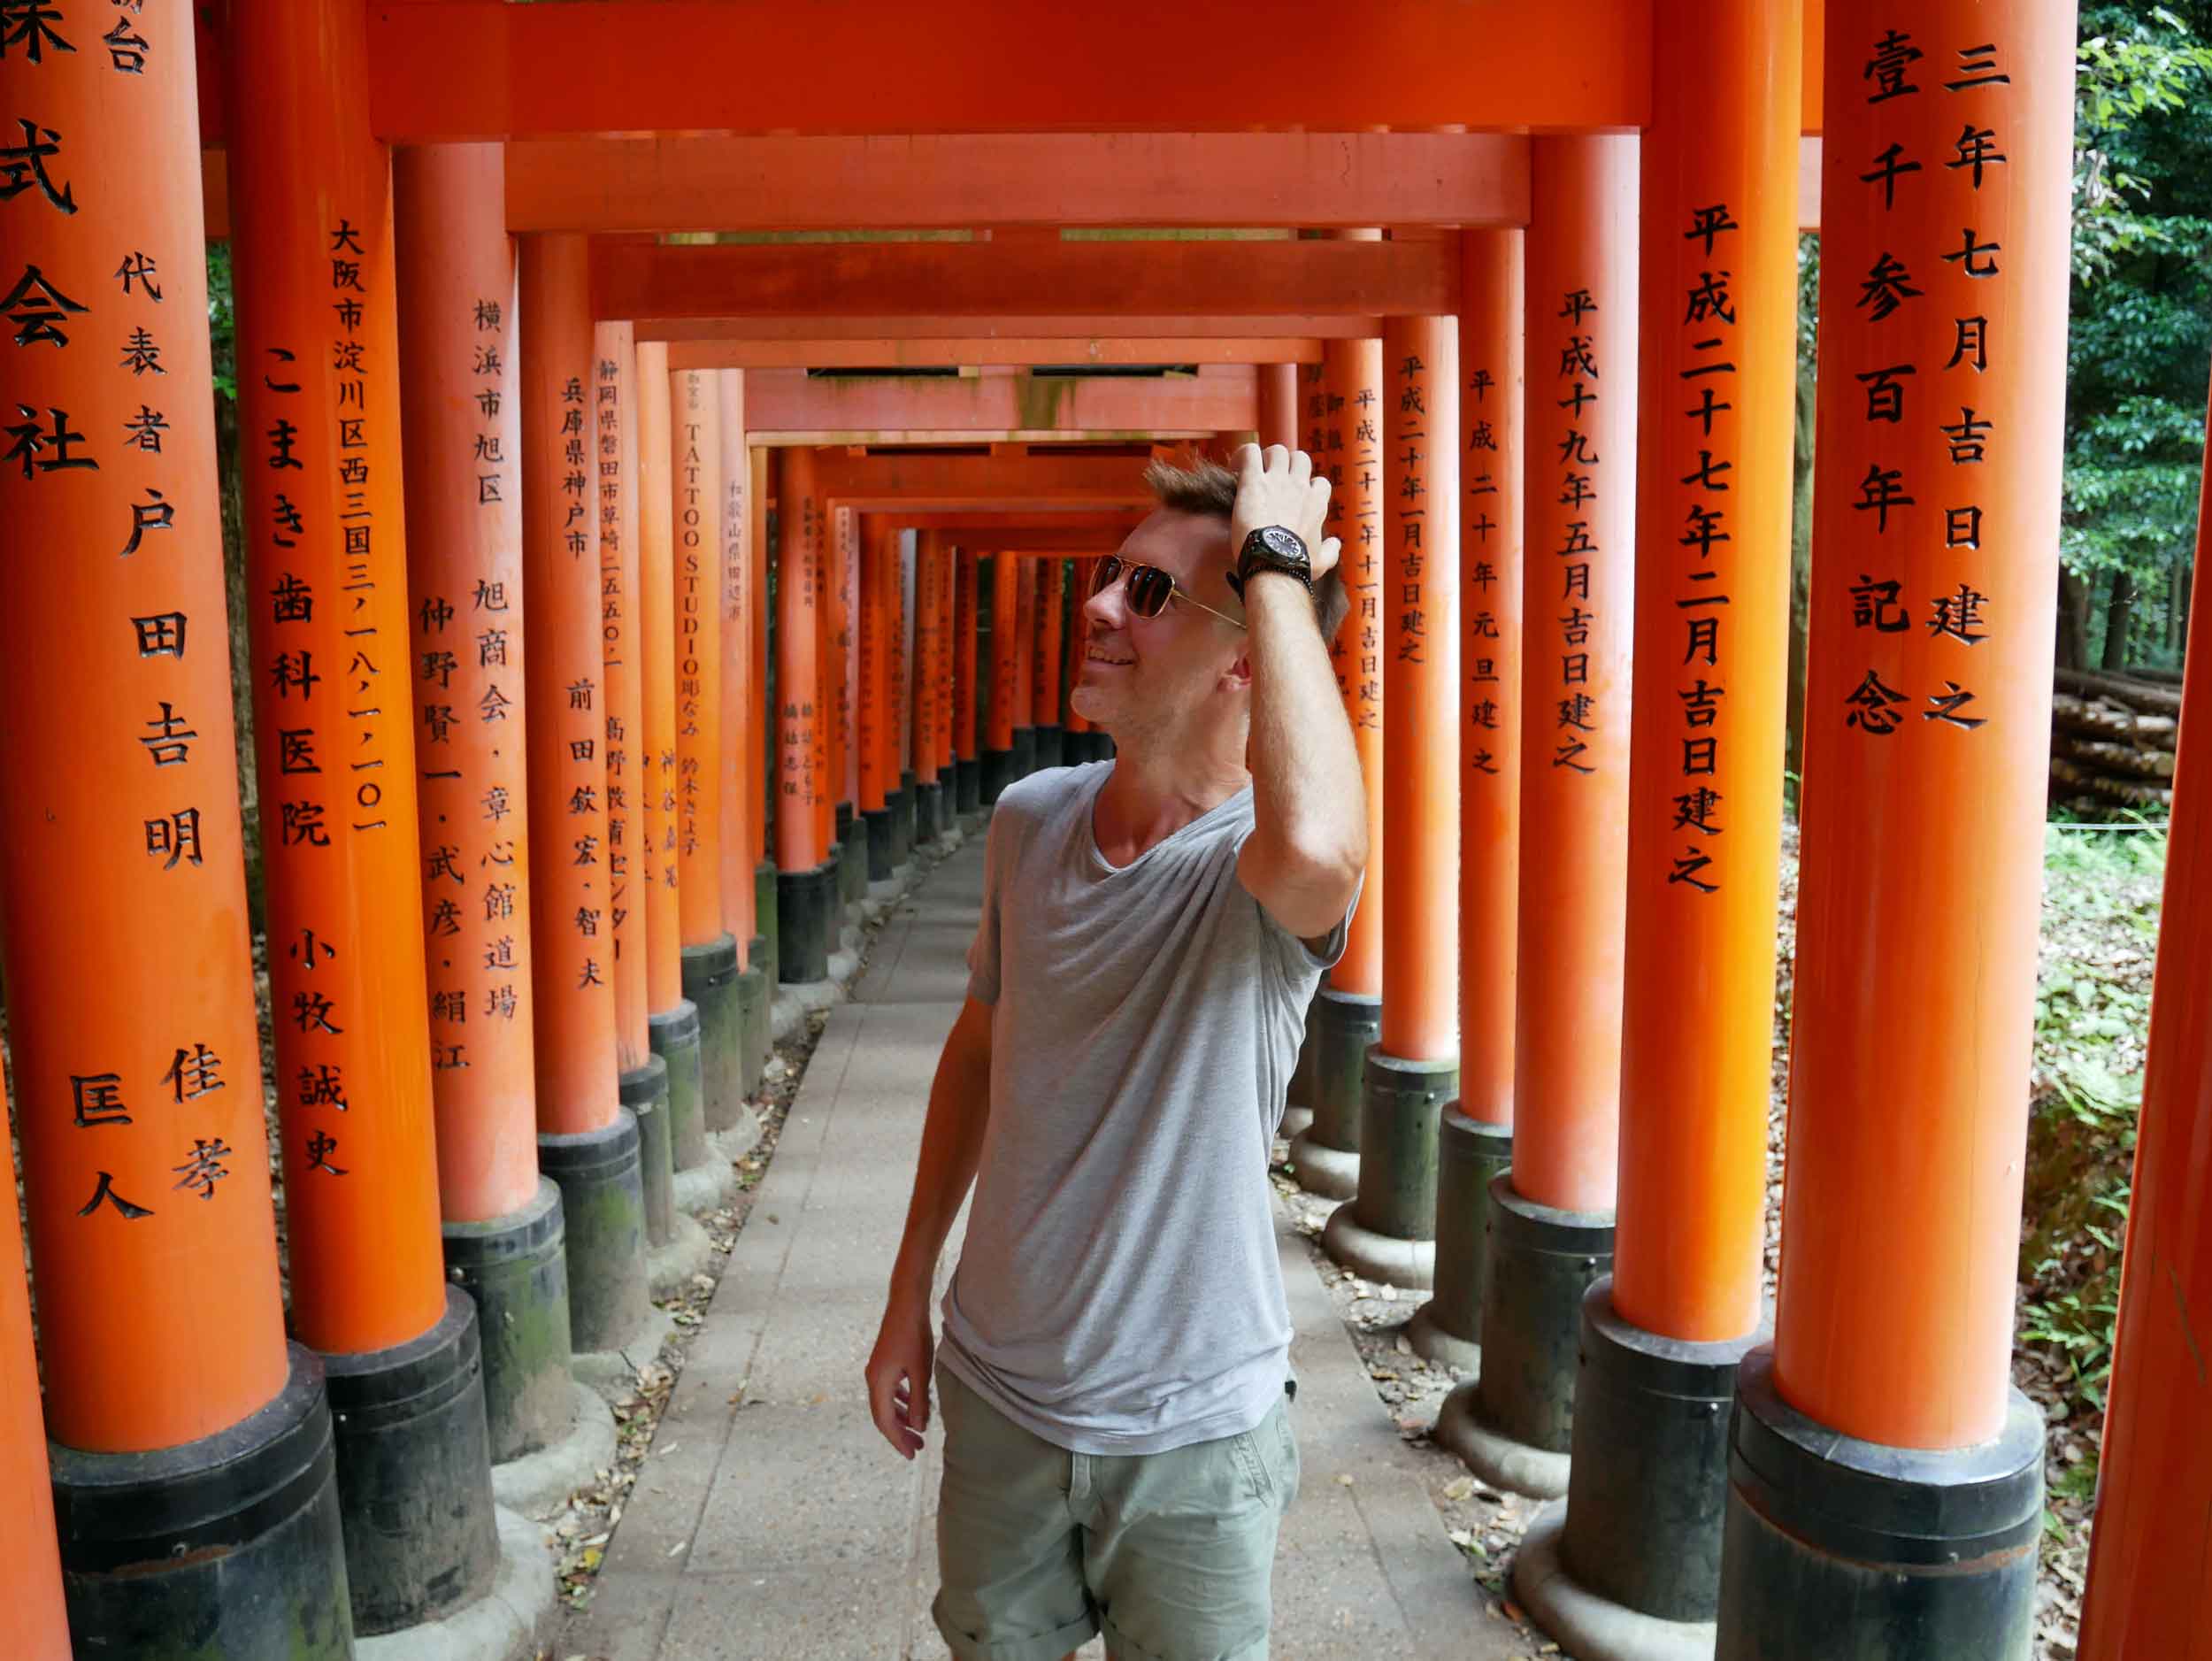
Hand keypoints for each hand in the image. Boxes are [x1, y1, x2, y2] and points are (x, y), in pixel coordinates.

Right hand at [864, 1291, 933, 1459]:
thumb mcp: (921, 1371)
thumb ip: (919, 1401)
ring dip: (902, 1418)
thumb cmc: (914, 1336)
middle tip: (917, 1449)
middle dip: (900, 1433)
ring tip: (918, 1431)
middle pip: (884, 1415)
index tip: (911, 1455)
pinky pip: (889, 1391)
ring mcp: (877, 1371)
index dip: (898, 1440)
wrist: (906, 1305)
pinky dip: (900, 1402)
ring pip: (887, 1404)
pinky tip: (913, 1406)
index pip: (885, 1421)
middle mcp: (873, 1379)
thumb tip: (919, 1427)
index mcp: (878, 1383)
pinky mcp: (884, 1364)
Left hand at [1231, 444, 1335, 581]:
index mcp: (1316, 503)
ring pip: (1277, 451)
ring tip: (1254, 473)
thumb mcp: (1321, 562)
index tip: (1294, 498)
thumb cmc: (1296, 565)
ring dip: (1266, 458)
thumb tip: (1335, 543)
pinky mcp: (1254, 481)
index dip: (1307, 486)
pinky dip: (1243, 455)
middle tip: (1273, 481)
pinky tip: (1234, 468)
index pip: (1319, 483)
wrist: (1272, 562)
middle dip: (1287, 465)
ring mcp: (1277, 480)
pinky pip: (1250, 452)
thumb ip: (1331, 551)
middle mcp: (1300, 486)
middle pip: (1300, 459)